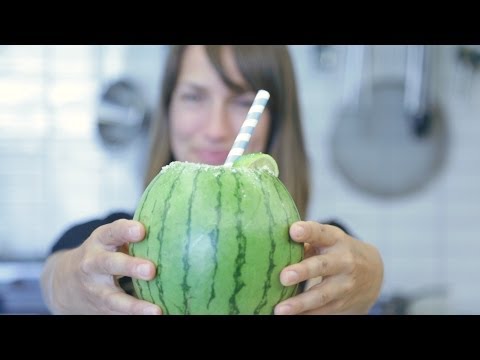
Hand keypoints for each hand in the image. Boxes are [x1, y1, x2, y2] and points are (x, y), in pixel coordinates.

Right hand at [42, 219, 161, 314]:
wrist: (64, 282)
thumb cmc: (103, 252)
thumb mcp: (111, 239)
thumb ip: (133, 235)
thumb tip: (172, 228)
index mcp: (100, 241)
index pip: (112, 231)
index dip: (125, 230)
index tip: (141, 230)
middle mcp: (93, 263)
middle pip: (110, 264)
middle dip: (130, 267)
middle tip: (151, 270)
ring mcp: (95, 289)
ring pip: (113, 298)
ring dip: (134, 306)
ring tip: (155, 311)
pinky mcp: (101, 308)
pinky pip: (118, 313)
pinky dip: (135, 315)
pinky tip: (155, 314)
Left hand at [274, 221, 383, 314]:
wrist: (373, 272)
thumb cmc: (336, 250)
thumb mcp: (327, 239)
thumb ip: (305, 240)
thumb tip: (274, 241)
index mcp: (335, 240)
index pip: (321, 233)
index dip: (308, 231)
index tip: (293, 231)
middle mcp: (343, 261)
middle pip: (322, 266)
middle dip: (303, 271)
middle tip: (283, 277)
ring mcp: (344, 284)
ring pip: (321, 294)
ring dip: (300, 303)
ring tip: (280, 309)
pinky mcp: (341, 302)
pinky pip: (322, 311)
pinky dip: (306, 314)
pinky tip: (289, 317)